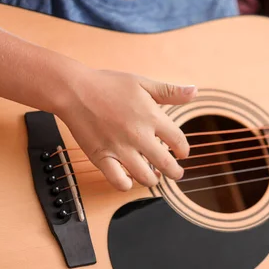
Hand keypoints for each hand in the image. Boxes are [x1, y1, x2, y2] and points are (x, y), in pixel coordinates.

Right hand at [58, 68, 196, 190]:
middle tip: (176, 173)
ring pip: (145, 177)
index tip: (182, 154)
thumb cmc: (108, 84)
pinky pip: (118, 181)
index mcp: (151, 117)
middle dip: (175, 172)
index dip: (184, 150)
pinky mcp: (101, 157)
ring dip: (153, 180)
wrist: (74, 90)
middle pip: (166, 164)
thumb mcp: (142, 83)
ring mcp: (120, 148)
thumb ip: (170, 91)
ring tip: (154, 177)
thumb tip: (194, 91)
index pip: (178, 141)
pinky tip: (129, 180)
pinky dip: (126, 185)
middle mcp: (138, 135)